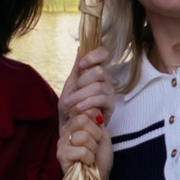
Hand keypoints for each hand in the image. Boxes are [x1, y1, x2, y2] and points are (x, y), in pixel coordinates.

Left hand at [57, 48, 111, 176]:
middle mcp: (105, 81)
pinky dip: (88, 102)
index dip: (95, 55)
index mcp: (95, 73)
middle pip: (100, 71)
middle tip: (71, 94)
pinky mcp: (110, 107)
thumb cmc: (70, 110)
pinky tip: (79, 109)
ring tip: (70, 105)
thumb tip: (80, 47)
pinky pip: (102, 99)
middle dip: (82, 83)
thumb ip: (77, 69)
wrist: (70, 131)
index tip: (83, 64)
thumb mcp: (69, 88)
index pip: (104, 54)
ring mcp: (109, 94)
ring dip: (81, 95)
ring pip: (100, 85)